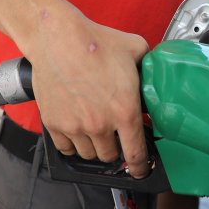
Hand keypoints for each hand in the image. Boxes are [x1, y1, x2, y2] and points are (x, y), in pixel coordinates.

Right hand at [26, 9, 150, 176]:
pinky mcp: (54, 123)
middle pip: (111, 156)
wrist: (58, 38)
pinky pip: (66, 148)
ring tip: (96, 133)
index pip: (136, 154)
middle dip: (116, 149)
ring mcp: (75, 127)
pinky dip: (73, 145)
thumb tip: (154, 75)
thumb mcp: (136, 49)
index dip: (141, 167)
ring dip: (95, 148)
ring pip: (88, 155)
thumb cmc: (95, 42)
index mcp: (125, 111)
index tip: (141, 170)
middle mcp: (100, 124)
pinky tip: (77, 133)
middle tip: (116, 137)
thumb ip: (148, 68)